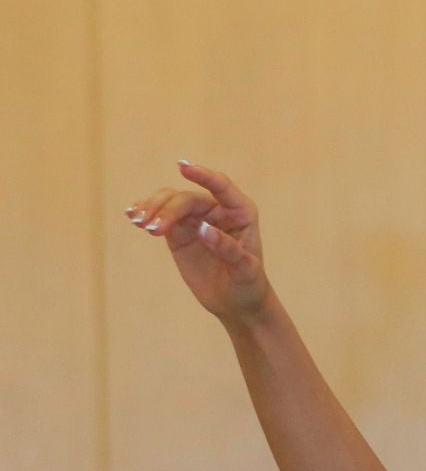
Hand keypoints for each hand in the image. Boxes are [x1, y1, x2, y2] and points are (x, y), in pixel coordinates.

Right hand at [125, 161, 269, 322]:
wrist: (235, 302)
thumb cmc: (248, 284)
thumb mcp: (245, 270)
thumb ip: (228, 248)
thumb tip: (204, 228)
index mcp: (241, 212)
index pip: (222, 186)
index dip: (204, 175)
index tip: (183, 167)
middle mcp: (218, 210)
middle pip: (187, 198)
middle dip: (167, 209)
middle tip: (151, 228)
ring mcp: (196, 219)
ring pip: (170, 202)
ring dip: (152, 209)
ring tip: (139, 223)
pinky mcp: (179, 231)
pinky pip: (160, 215)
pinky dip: (145, 213)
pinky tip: (132, 215)